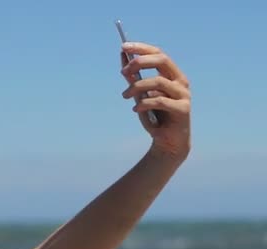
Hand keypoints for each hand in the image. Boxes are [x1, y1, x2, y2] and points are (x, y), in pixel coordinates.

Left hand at [120, 42, 190, 160]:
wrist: (167, 142)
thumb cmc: (154, 116)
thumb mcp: (140, 95)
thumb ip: (134, 78)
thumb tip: (123, 58)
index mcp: (172, 75)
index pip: (158, 54)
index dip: (141, 48)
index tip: (123, 46)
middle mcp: (180, 81)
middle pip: (162, 60)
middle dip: (140, 62)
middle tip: (123, 71)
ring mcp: (184, 95)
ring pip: (158, 82)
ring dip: (136, 87)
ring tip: (125, 95)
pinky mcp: (183, 109)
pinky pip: (160, 101)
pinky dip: (143, 103)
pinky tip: (135, 108)